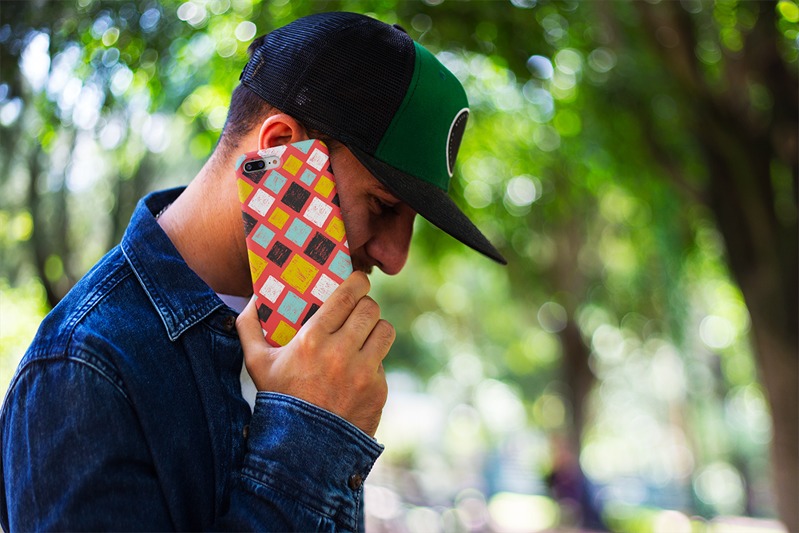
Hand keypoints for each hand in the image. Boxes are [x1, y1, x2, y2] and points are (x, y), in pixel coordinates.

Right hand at [236, 272, 393, 436]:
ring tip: (364, 335)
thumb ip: (248, 326)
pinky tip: (357, 371)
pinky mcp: (378, 390)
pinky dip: (373, 362)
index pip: (348, 295)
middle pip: (370, 309)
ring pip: (385, 330)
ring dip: (375, 329)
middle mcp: (341, 353)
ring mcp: (363, 373)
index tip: (357, 280)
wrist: (302, 449)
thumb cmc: (278, 400)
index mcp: (312, 339)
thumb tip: (254, 298)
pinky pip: (383, 362)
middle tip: (358, 309)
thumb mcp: (256, 363)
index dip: (357, 282)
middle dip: (365, 305)